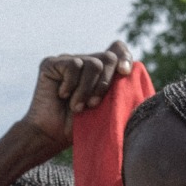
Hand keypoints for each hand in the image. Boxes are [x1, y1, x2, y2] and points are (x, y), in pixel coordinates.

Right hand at [21, 41, 135, 151]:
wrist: (51, 135)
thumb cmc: (80, 127)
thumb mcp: (106, 110)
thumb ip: (119, 92)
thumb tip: (134, 76)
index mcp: (101, 71)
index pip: (118, 50)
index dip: (124, 57)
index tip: (124, 72)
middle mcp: (85, 62)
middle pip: (108, 58)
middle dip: (105, 83)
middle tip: (93, 104)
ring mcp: (68, 61)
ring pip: (92, 64)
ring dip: (87, 90)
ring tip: (77, 107)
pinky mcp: (51, 63)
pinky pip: (73, 66)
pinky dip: (71, 85)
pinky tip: (62, 96)